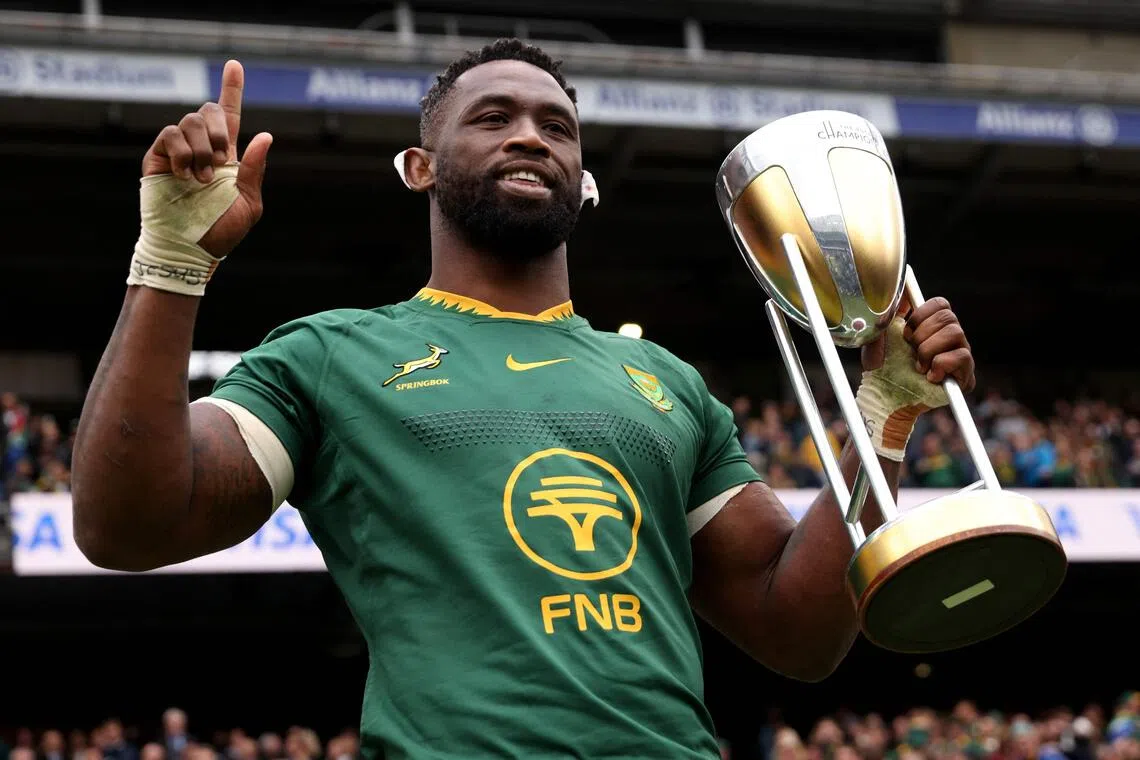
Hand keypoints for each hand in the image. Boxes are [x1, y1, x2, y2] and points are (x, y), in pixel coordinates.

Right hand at [141, 59, 271, 258]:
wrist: (191, 248)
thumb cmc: (221, 231)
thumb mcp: (249, 203)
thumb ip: (255, 169)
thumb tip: (265, 135)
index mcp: (226, 156)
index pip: (229, 115)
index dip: (232, 88)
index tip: (235, 64)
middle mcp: (201, 148)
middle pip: (208, 110)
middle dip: (220, 129)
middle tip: (222, 160)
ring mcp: (178, 152)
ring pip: (189, 121)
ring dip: (202, 148)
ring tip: (203, 179)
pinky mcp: (157, 158)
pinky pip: (170, 134)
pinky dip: (183, 152)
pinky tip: (187, 176)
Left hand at [860, 295, 975, 392]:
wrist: (882, 395)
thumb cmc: (882, 366)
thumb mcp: (880, 334)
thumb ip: (889, 311)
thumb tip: (899, 287)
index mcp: (932, 327)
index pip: (941, 304)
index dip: (922, 314)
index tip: (905, 332)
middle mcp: (950, 339)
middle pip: (949, 317)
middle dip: (922, 334)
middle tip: (911, 350)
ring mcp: (959, 356)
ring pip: (955, 333)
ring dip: (928, 350)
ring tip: (918, 366)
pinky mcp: (964, 376)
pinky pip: (961, 356)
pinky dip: (940, 364)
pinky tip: (929, 376)